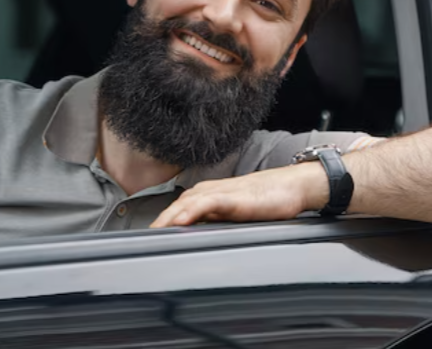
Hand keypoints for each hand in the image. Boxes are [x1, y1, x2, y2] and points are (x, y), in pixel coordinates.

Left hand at [150, 162, 329, 227]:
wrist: (291, 186)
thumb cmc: (265, 201)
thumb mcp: (234, 215)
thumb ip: (215, 222)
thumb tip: (199, 239)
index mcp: (206, 196)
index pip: (176, 211)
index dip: (160, 225)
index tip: (145, 242)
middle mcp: (207, 192)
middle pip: (174, 208)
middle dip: (157, 225)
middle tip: (140, 244)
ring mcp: (218, 193)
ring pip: (185, 205)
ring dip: (167, 219)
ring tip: (152, 234)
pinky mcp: (231, 196)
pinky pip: (205, 203)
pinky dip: (189, 212)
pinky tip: (179, 223)